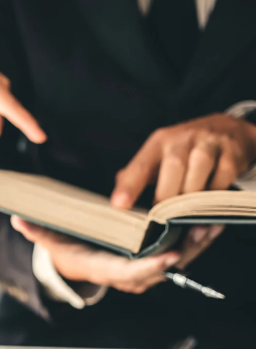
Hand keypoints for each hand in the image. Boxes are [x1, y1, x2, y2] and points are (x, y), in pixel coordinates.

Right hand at [11, 216, 223, 294]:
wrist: (75, 265)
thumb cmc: (66, 251)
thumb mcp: (50, 241)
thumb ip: (36, 230)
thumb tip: (18, 219)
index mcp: (105, 269)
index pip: (131, 272)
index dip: (152, 265)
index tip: (171, 254)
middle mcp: (128, 276)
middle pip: (162, 268)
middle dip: (186, 251)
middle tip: (202, 229)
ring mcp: (144, 272)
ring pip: (176, 263)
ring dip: (197, 245)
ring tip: (213, 223)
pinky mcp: (154, 263)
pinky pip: (179, 255)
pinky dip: (196, 242)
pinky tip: (210, 224)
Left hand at [111, 114, 255, 208]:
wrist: (225, 130)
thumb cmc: (183, 149)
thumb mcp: (158, 156)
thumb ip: (136, 176)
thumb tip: (118, 199)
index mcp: (159, 141)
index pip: (141, 164)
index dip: (130, 186)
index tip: (119, 206)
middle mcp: (183, 138)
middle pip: (173, 167)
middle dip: (166, 195)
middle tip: (160, 218)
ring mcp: (209, 143)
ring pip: (199, 171)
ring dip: (190, 197)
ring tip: (182, 215)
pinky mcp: (232, 154)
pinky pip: (222, 178)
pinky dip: (213, 195)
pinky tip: (206, 204)